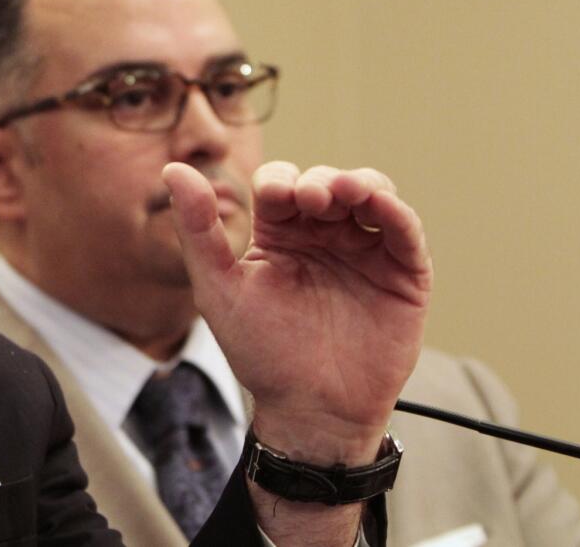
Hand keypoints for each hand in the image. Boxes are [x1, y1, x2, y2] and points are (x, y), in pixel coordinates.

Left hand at [164, 160, 431, 463]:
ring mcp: (364, 251)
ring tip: (344, 192)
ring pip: (370, 194)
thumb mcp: (219, 289)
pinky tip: (380, 206)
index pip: (280, 185)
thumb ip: (197, 230)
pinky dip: (396, 212)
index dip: (279, 182)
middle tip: (310, 198)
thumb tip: (174, 169)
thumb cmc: (261, 352)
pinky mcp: (403, 274)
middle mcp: (323, 236)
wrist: (311, 410)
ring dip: (360, 184)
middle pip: (326, 182)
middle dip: (319, 181)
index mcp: (279, 235)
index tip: (275, 198)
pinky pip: (405, 231)